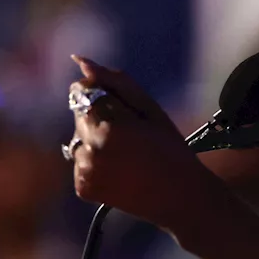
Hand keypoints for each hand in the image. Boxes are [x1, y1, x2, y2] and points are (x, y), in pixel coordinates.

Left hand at [68, 56, 221, 231]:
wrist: (180, 197)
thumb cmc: (171, 149)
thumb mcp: (150, 111)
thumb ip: (116, 83)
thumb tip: (81, 61)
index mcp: (110, 126)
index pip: (83, 91)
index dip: (104, 95)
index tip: (126, 109)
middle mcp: (90, 149)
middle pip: (79, 114)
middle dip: (100, 117)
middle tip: (133, 136)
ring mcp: (83, 170)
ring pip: (78, 138)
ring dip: (96, 139)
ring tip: (127, 154)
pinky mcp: (82, 186)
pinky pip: (80, 161)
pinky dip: (96, 161)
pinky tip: (120, 169)